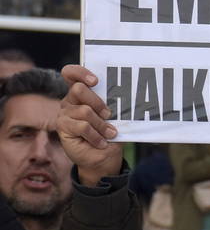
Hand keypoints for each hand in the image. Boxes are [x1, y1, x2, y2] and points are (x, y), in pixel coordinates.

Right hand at [57, 65, 122, 187]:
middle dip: (98, 102)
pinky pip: (82, 126)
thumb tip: (126, 96)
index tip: (96, 81)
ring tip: (109, 133)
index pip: (71, 74)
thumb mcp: (115, 116)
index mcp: (82, 93)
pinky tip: (101, 142)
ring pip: (84, 111)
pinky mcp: (62, 127)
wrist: (104, 156)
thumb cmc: (110, 133)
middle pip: (78, 89)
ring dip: (101, 124)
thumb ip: (114, 104)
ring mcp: (65, 114)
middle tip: (109, 114)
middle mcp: (70, 101)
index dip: (80, 72)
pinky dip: (96, 135)